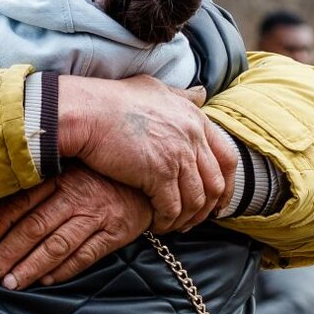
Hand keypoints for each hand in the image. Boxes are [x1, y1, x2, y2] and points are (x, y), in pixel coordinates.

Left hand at [0, 166, 152, 289]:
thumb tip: (0, 204)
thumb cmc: (102, 176)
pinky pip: (86, 256)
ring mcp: (98, 215)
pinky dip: (64, 270)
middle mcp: (77, 195)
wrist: (150, 180)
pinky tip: (46, 281)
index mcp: (61, 176)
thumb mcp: (72, 169)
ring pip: (57, 245)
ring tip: (11, 283)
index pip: (22, 201)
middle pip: (35, 227)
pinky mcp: (116, 233)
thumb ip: (42, 185)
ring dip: (31, 266)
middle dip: (8, 252)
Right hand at [57, 75, 236, 231]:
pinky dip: (166, 221)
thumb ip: (181, 95)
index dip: (226, 184)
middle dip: (208, 208)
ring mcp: (178, 156)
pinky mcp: (158, 174)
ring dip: (186, 218)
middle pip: (215, 183)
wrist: (86, 111)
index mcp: (195, 118)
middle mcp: (192, 137)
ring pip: (196, 200)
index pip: (227, 158)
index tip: (218, 200)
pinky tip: (156, 224)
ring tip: (173, 225)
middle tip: (195, 220)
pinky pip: (172, 208)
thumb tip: (201, 94)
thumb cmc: (112, 100)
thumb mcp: (155, 88)